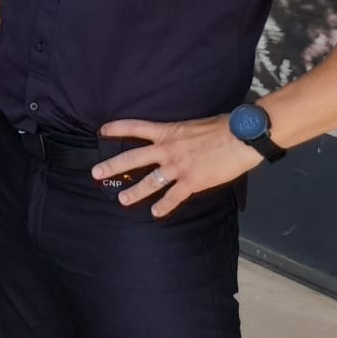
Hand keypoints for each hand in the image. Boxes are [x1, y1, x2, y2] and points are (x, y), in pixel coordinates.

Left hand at [90, 115, 263, 218]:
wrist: (241, 137)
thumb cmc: (222, 127)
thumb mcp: (193, 124)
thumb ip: (180, 133)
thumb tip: (179, 138)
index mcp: (167, 131)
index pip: (134, 127)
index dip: (116, 128)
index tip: (101, 131)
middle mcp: (167, 150)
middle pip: (132, 158)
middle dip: (112, 166)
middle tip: (95, 173)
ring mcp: (178, 167)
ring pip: (149, 182)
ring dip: (134, 192)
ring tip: (122, 200)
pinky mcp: (192, 182)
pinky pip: (173, 197)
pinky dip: (164, 206)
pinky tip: (156, 213)